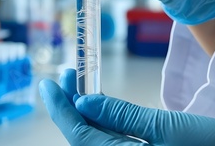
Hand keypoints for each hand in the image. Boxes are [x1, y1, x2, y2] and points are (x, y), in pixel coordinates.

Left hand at [39, 69, 214, 145]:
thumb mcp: (166, 128)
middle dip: (72, 107)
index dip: (61, 109)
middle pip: (86, 139)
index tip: (48, 84)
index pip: (81, 137)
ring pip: (98, 140)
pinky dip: (105, 121)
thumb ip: (122, 117)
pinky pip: (115, 142)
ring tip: (79, 83)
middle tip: (66, 76)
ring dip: (87, 112)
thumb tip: (84, 103)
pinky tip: (101, 104)